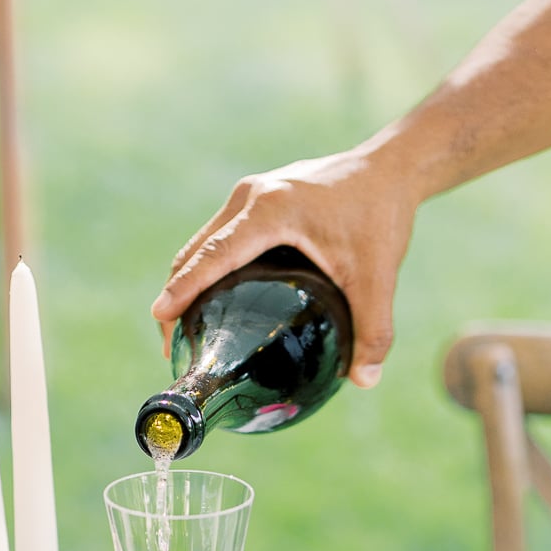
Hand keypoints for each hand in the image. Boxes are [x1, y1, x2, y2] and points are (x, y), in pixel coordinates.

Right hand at [151, 146, 418, 387]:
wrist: (389, 168)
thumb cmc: (380, 215)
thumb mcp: (379, 276)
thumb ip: (373, 330)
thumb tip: (365, 381)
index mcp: (271, 210)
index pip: (215, 254)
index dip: (184, 287)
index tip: (160, 316)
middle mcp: (251, 197)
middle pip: (196, 250)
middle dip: (176, 296)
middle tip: (173, 347)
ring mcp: (250, 195)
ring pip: (202, 243)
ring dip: (187, 282)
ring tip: (185, 332)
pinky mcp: (255, 199)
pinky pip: (218, 238)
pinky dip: (206, 269)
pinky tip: (213, 303)